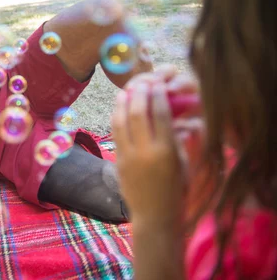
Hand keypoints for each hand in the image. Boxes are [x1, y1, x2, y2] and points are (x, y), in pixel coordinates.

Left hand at [112, 76, 185, 226]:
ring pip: (121, 120)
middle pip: (138, 112)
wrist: (155, 216)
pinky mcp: (118, 160)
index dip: (158, 95)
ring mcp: (128, 156)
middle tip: (142, 81)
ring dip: (123, 101)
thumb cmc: (176, 190)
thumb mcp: (183, 163)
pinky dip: (116, 116)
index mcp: (167, 151)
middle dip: (139, 92)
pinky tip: (119, 107)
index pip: (160, 114)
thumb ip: (180, 139)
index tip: (159, 83)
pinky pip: (115, 132)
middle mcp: (145, 151)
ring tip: (127, 89)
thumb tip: (181, 116)